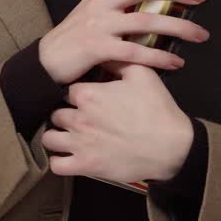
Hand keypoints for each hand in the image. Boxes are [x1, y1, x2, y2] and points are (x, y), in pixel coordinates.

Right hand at [38, 0, 209, 84]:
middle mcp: (101, 3)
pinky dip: (158, 57)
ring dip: (176, 26)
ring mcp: (98, 25)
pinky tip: (176, 61)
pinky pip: (134, 51)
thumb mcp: (94, 12)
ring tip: (199, 34)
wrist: (44, 63)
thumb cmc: (76, 38)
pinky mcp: (96, 49)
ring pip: (143, 20)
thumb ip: (120, 3)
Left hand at [42, 62, 194, 182]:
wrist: (171, 145)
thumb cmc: (157, 108)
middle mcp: (78, 118)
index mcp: (88, 95)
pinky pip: (57, 165)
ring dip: (56, 136)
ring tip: (68, 136)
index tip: (84, 98)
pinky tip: (68, 156)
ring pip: (49, 139)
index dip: (75, 94)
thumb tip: (104, 54)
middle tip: (77, 117)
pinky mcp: (85, 166)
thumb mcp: (142, 74)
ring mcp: (80, 143)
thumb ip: (118, 61)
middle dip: (64, 114)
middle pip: (55, 113)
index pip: (67, 90)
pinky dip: (59, 161)